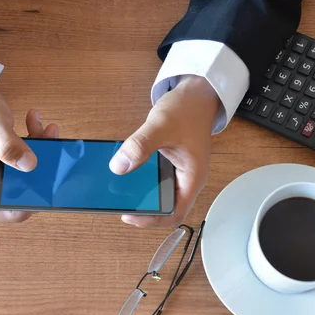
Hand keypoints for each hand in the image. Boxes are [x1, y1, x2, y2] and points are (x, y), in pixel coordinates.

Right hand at [0, 74, 58, 223]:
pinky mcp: (2, 154)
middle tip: (49, 158)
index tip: (35, 199)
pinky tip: (36, 122)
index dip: (13, 213)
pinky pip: (21, 155)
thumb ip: (9, 146)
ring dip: (38, 154)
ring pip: (21, 172)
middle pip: (13, 192)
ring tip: (45, 131)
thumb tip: (29, 166)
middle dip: (36, 177)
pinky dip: (33, 141)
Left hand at [109, 75, 219, 226]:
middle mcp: (187, 179)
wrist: (195, 94)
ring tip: (119, 192)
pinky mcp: (168, 164)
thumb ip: (140, 145)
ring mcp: (178, 173)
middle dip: (142, 209)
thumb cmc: (187, 109)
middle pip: (165, 207)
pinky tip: (125, 172)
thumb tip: (119, 167)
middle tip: (120, 204)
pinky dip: (139, 179)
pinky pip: (153, 179)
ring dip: (140, 195)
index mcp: (192, 178)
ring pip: (158, 194)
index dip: (152, 220)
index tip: (130, 216)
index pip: (174, 214)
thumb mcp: (161, 125)